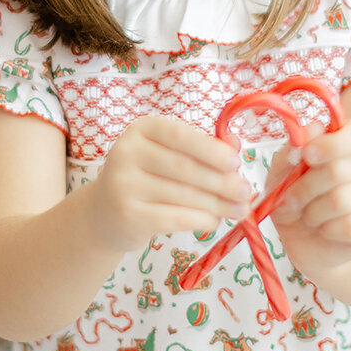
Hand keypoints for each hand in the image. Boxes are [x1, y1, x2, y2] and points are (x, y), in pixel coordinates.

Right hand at [92, 115, 249, 254]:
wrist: (105, 211)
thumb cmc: (148, 177)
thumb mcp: (169, 154)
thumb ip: (201, 147)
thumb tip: (235, 145)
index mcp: (141, 129)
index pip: (180, 135)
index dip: (211, 149)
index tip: (236, 162)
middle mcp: (127, 152)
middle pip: (184, 168)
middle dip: (221, 182)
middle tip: (245, 191)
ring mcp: (123, 185)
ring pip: (183, 195)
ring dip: (217, 204)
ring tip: (239, 209)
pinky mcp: (128, 215)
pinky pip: (175, 218)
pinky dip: (201, 220)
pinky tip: (214, 221)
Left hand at [264, 116, 350, 276]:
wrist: (302, 243)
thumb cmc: (295, 200)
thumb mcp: (281, 174)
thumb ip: (292, 152)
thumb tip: (310, 131)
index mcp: (348, 145)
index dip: (332, 143)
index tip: (308, 155)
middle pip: (338, 170)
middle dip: (305, 188)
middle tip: (292, 199)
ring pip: (342, 199)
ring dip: (313, 212)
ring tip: (309, 216)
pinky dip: (327, 230)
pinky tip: (325, 229)